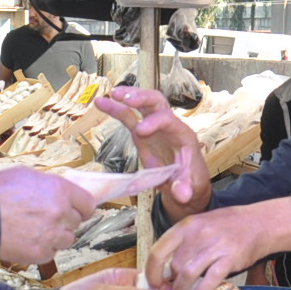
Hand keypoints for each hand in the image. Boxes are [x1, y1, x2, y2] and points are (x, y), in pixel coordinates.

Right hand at [0, 166, 94, 265]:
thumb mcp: (27, 175)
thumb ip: (49, 186)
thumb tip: (58, 192)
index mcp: (60, 191)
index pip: (88, 204)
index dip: (82, 207)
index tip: (79, 210)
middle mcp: (60, 213)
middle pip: (76, 222)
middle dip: (65, 220)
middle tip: (47, 218)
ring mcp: (51, 236)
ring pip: (66, 240)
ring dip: (56, 236)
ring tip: (36, 230)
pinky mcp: (40, 253)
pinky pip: (50, 253)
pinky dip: (42, 248)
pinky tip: (26, 239)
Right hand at [91, 87, 210, 210]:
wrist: (185, 182)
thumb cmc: (189, 180)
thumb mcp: (189, 186)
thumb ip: (185, 188)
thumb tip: (182, 195)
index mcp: (182, 134)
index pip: (168, 120)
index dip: (154, 122)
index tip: (139, 131)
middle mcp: (169, 125)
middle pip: (158, 102)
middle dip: (142, 97)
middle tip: (126, 99)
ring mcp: (154, 126)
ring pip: (144, 103)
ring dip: (129, 96)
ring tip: (113, 94)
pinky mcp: (142, 132)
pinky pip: (129, 116)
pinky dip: (116, 108)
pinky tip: (101, 102)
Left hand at [146, 199, 290, 289]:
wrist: (260, 222)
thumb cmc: (227, 226)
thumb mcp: (199, 227)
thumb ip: (182, 246)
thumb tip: (165, 272)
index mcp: (185, 226)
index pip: (158, 251)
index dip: (152, 272)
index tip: (153, 283)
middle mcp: (197, 235)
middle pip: (174, 266)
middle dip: (170, 284)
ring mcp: (214, 246)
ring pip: (188, 274)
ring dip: (183, 289)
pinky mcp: (229, 259)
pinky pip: (209, 280)